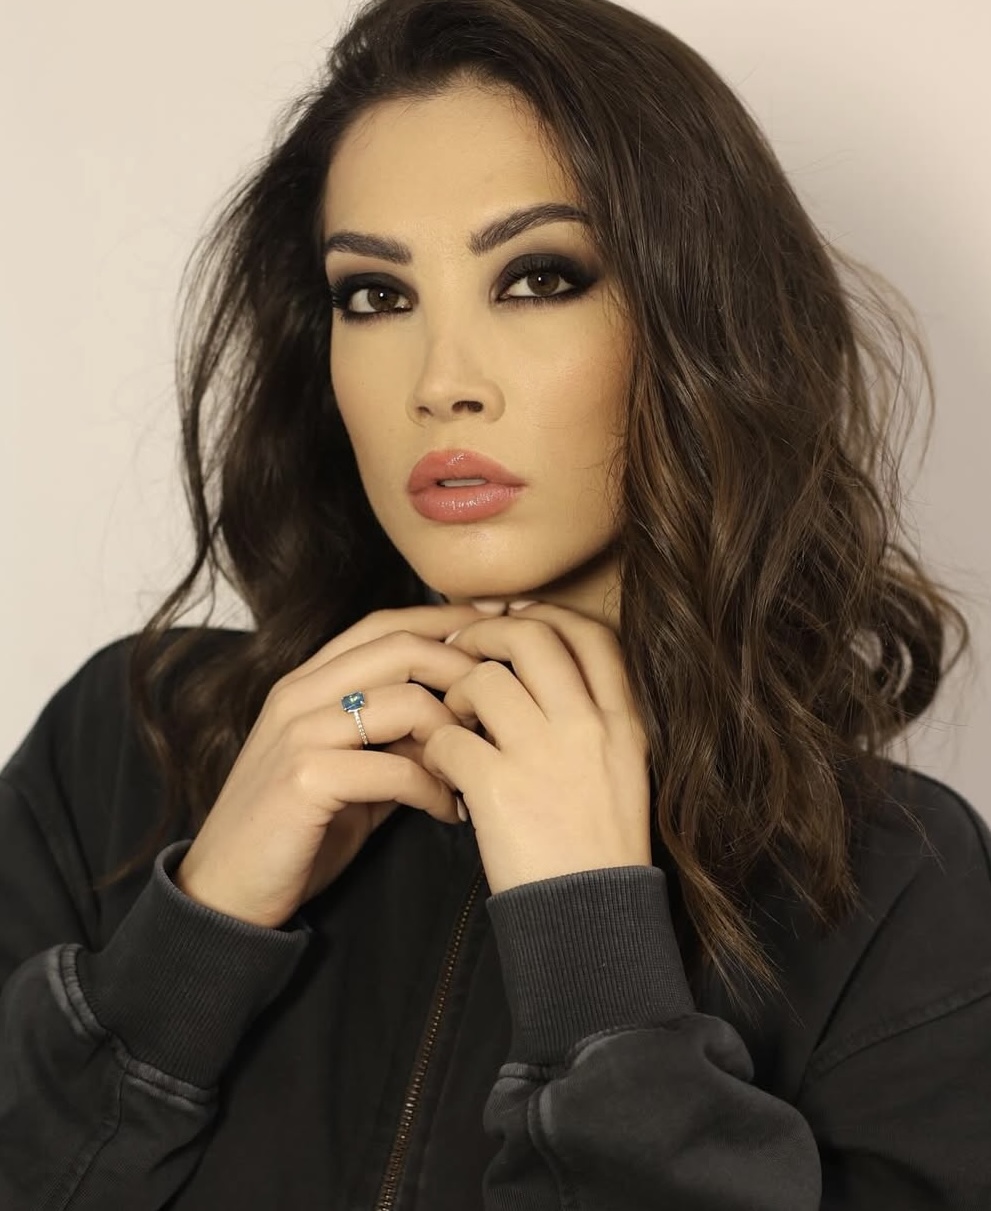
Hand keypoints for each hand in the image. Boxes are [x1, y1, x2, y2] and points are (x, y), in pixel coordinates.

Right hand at [174, 602, 496, 927]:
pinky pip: (393, 768)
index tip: (495, 628)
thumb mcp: (352, 771)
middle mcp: (298, 694)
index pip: (384, 624)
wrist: (225, 891)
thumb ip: (395, 739)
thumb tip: (463, 720)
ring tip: (472, 770)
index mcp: (307, 682)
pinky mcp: (303, 777)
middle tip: (498, 707)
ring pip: (403, 701)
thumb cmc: (297, 830)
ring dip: (453, 736)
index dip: (444, 620)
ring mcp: (298, 732)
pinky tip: (446, 811)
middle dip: (462, 668)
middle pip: (400, 647)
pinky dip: (432, 788)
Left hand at [422, 601, 652, 894]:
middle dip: (486, 632)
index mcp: (624, 722)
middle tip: (460, 647)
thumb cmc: (600, 848)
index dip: (548, 615)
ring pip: (483, 678)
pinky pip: (449, 737)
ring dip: (455, 693)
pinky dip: (434, 747)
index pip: (593, 635)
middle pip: (532, 636)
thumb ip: (593, 719)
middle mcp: (588, 726)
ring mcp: (544, 754)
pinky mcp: (500, 788)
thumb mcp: (622, 771)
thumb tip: (539, 674)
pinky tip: (440, 768)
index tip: (515, 618)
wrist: (591, 921)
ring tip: (452, 721)